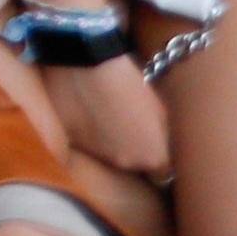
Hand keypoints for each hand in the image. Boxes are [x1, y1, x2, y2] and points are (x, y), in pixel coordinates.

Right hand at [56, 50, 176, 182]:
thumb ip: (165, 138)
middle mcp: (125, 163)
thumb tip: (166, 151)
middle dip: (133, 148)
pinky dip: (85, 130)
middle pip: (133, 164)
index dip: (159, 158)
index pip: (163, 174)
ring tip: (104, 112)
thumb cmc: (128, 79)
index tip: (155, 143)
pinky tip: (85, 109)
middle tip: (127, 120)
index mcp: (153, 158)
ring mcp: (96, 155)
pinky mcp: (71, 141)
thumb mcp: (160, 109)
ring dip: (108, 140)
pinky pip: (83, 141)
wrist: (85, 61)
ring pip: (106, 154)